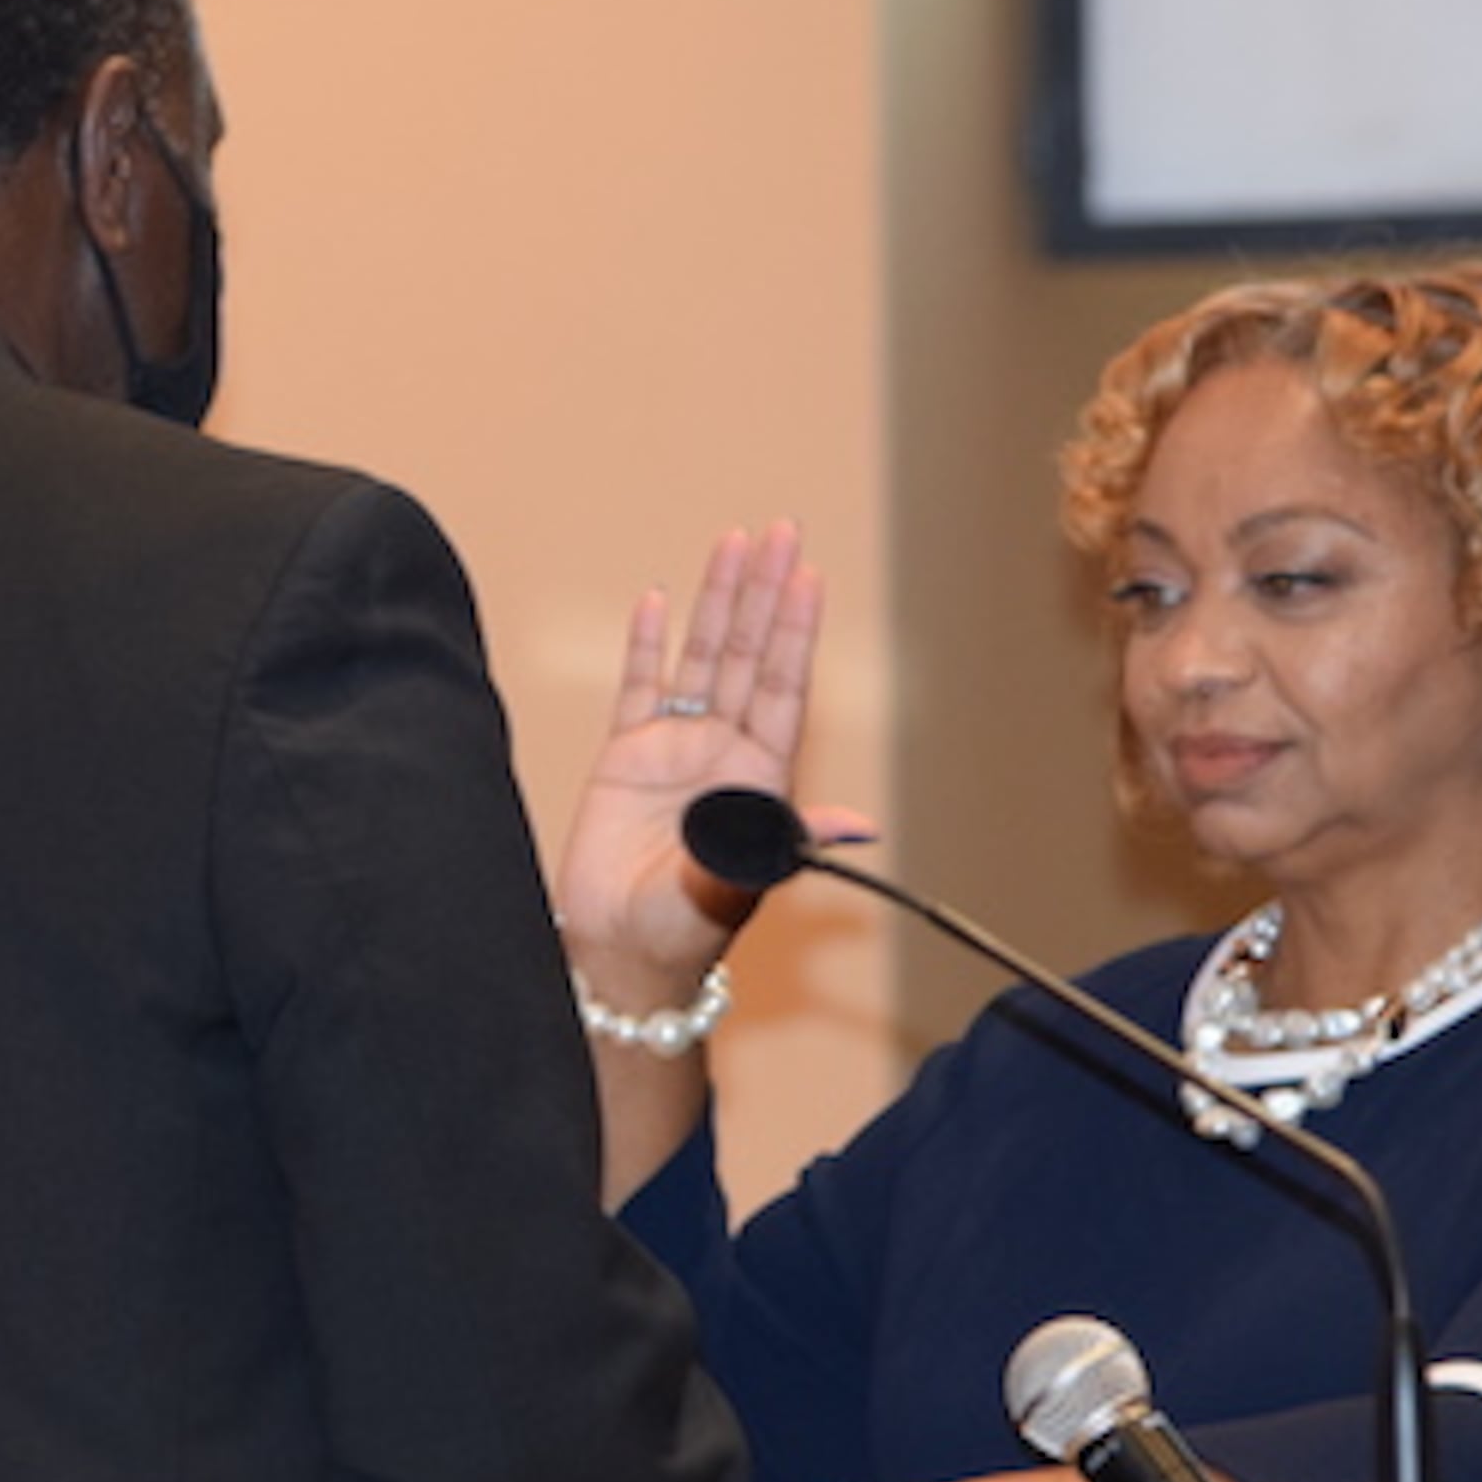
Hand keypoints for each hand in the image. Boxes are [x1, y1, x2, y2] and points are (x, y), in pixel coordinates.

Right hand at [554, 524, 853, 1000]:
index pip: (781, 686)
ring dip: (716, 602)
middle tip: (781, 533)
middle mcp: (723, 750)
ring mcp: (674, 748)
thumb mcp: (744, 876)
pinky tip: (654, 602)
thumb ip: (787, 838)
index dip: (794, 632)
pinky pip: (638, 688)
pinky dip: (645, 646)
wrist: (621, 948)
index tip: (807, 578)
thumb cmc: (688, 923)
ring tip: (732, 544)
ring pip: (700, 656)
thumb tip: (860, 825)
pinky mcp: (625, 756)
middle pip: (747, 654)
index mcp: (759, 775)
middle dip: (764, 594)